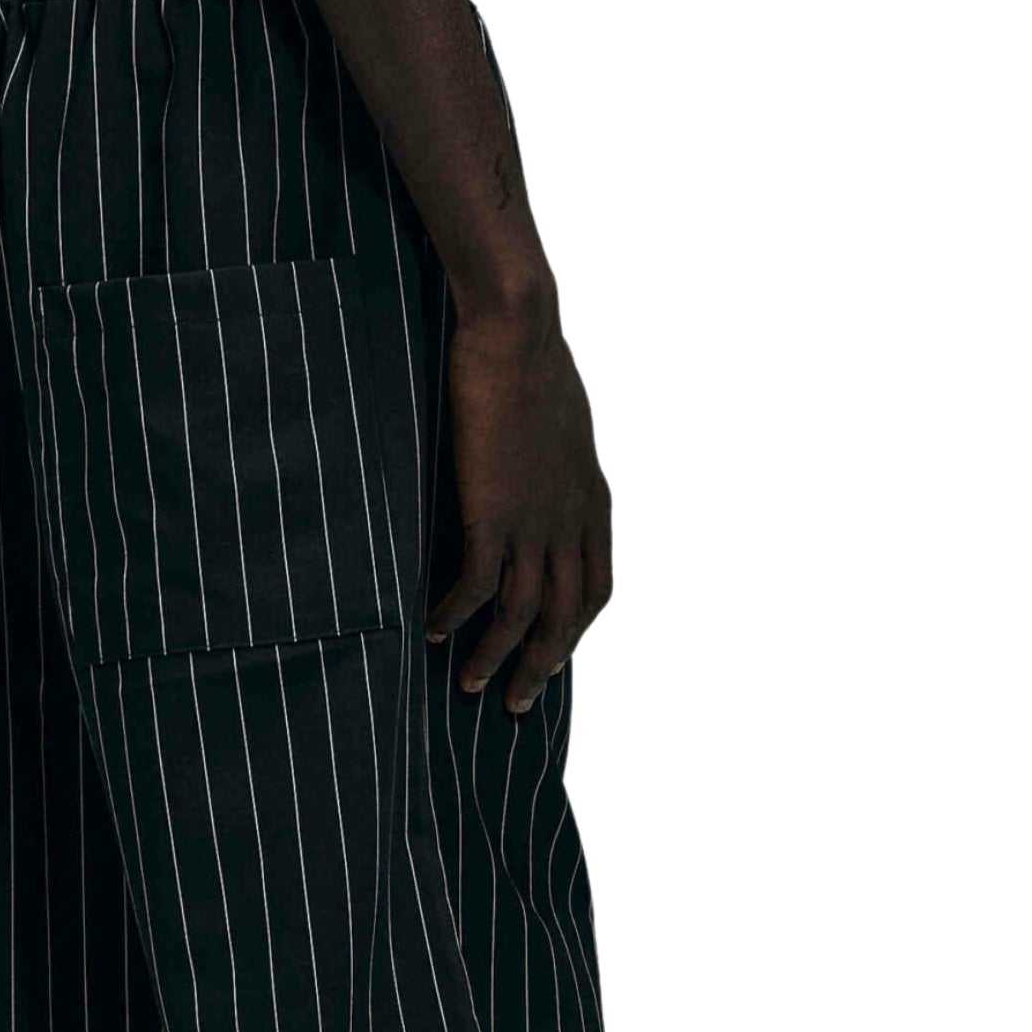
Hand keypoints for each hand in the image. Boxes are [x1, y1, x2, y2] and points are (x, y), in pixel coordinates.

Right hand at [427, 309, 612, 712]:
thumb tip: (531, 470)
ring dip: (498, 656)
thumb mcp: (559, 420)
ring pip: (525, 612)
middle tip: (518, 703)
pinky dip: (457, 614)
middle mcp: (572, 518)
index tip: (555, 656)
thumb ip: (552, 460)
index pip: (597, 585)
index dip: (577, 629)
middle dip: (542, 664)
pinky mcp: (494, 511)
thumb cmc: (531, 357)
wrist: (518, 328)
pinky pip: (476, 584)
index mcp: (592, 499)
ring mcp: (535, 519)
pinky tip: (433, 630)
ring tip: (472, 685)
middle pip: (567, 615)